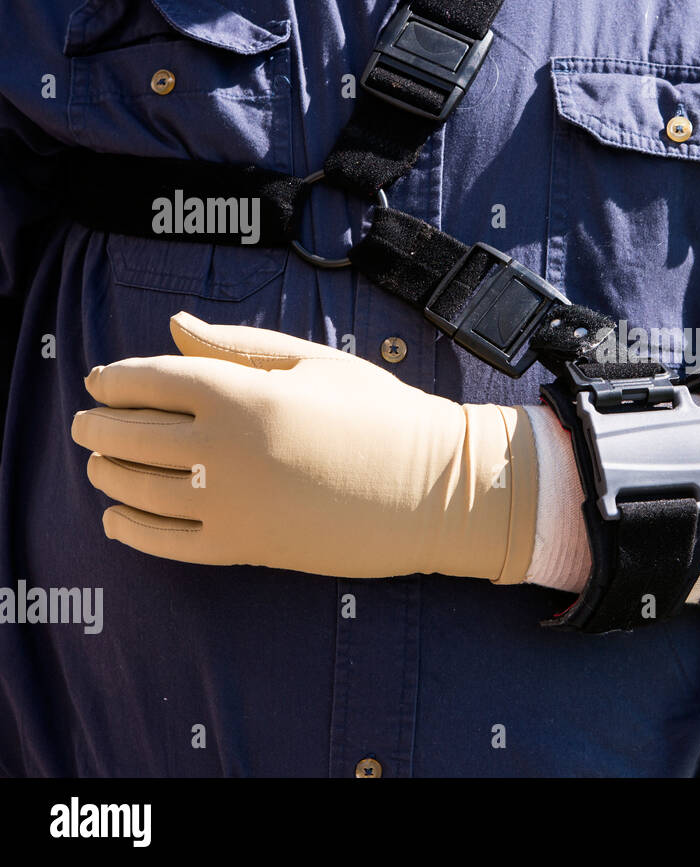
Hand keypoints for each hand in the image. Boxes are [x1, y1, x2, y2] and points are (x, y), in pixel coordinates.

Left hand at [71, 312, 537, 580]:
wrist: (435, 488)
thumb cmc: (382, 415)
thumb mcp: (314, 363)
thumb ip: (237, 347)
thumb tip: (174, 328)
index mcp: (243, 393)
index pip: (147, 381)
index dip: (113, 380)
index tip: (100, 382)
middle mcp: (225, 449)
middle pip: (129, 435)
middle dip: (98, 427)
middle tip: (88, 424)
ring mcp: (232, 503)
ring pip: (136, 489)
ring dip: (106, 475)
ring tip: (101, 466)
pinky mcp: (244, 548)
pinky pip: (166, 543)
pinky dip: (132, 530)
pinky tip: (119, 518)